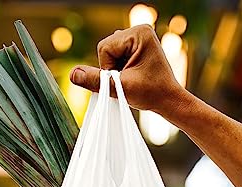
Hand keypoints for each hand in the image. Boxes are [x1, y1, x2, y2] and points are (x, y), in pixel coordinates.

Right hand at [70, 25, 184, 114]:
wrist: (169, 101)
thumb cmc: (151, 94)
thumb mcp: (119, 88)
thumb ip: (94, 81)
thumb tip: (72, 74)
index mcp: (139, 33)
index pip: (104, 48)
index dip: (108, 69)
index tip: (125, 79)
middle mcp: (139, 30)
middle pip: (105, 49)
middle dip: (111, 69)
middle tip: (129, 80)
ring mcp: (138, 38)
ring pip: (109, 55)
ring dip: (115, 71)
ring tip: (132, 79)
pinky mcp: (136, 47)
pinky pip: (115, 57)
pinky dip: (119, 70)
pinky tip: (132, 77)